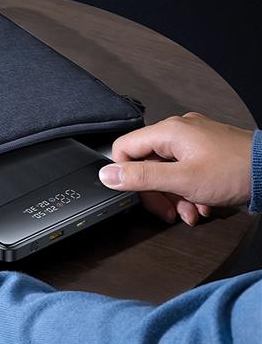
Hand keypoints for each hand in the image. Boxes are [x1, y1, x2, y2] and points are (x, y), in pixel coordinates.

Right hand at [98, 112, 254, 225]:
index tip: (135, 194)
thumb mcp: (181, 180)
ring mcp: (193, 141)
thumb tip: (107, 175)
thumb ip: (141, 178)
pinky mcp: (205, 152)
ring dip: (173, 197)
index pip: (124, 149)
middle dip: (155, 193)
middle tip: (166, 211)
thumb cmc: (236, 171)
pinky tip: (199, 205)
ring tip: (188, 211)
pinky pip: (183, 172)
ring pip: (165, 172)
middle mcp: (178, 132)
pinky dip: (187, 191)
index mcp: (168, 132)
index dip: (124, 175)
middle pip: (145, 164)